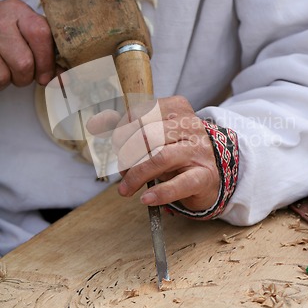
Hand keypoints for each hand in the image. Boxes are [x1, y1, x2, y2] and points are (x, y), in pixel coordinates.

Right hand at [0, 0, 55, 89]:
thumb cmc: (11, 33)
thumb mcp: (27, 31)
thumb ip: (47, 50)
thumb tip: (64, 79)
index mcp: (18, 10)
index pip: (41, 34)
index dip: (47, 60)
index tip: (49, 75)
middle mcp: (0, 21)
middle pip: (25, 62)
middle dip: (31, 76)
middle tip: (29, 75)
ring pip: (8, 75)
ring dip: (14, 80)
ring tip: (11, 69)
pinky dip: (2, 82)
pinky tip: (2, 68)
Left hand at [87, 95, 219, 211]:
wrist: (211, 173)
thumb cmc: (177, 152)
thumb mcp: (155, 134)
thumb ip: (129, 128)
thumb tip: (96, 123)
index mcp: (177, 109)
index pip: (142, 112)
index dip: (122, 130)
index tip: (118, 145)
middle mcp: (190, 126)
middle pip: (148, 134)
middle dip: (127, 154)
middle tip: (122, 170)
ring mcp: (198, 151)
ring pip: (161, 158)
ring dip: (137, 175)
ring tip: (127, 189)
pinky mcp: (204, 176)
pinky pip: (180, 183)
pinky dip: (160, 192)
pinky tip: (147, 199)